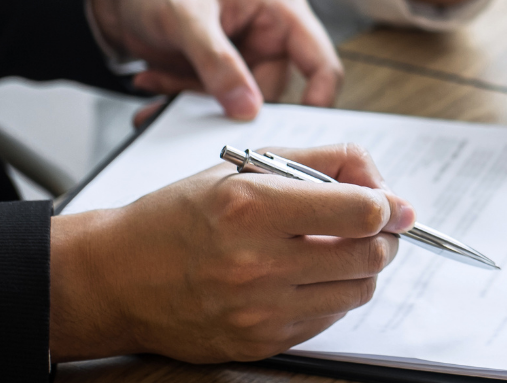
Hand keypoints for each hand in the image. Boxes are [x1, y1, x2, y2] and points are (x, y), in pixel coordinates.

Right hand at [50, 144, 413, 362]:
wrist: (116, 278)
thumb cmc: (180, 216)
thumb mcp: (244, 167)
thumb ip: (321, 163)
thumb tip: (387, 189)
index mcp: (250, 207)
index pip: (360, 211)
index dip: (388, 205)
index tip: (390, 204)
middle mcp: (255, 262)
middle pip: (369, 255)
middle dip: (383, 237)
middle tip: (371, 227)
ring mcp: (258, 310)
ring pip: (357, 291)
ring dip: (360, 268)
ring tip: (334, 249)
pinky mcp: (260, 343)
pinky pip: (328, 319)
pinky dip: (330, 295)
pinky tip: (303, 277)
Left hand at [88, 0, 343, 119]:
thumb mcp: (186, 17)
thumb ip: (218, 62)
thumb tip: (248, 107)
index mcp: (283, 14)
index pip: (322, 66)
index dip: (317, 101)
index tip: (290, 131)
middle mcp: (271, 40)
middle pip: (273, 96)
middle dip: (226, 103)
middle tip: (185, 99)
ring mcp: (246, 61)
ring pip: (237, 107)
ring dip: (193, 102)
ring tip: (156, 82)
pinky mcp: (221, 77)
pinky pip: (210, 106)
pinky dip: (179, 100)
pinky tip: (152, 81)